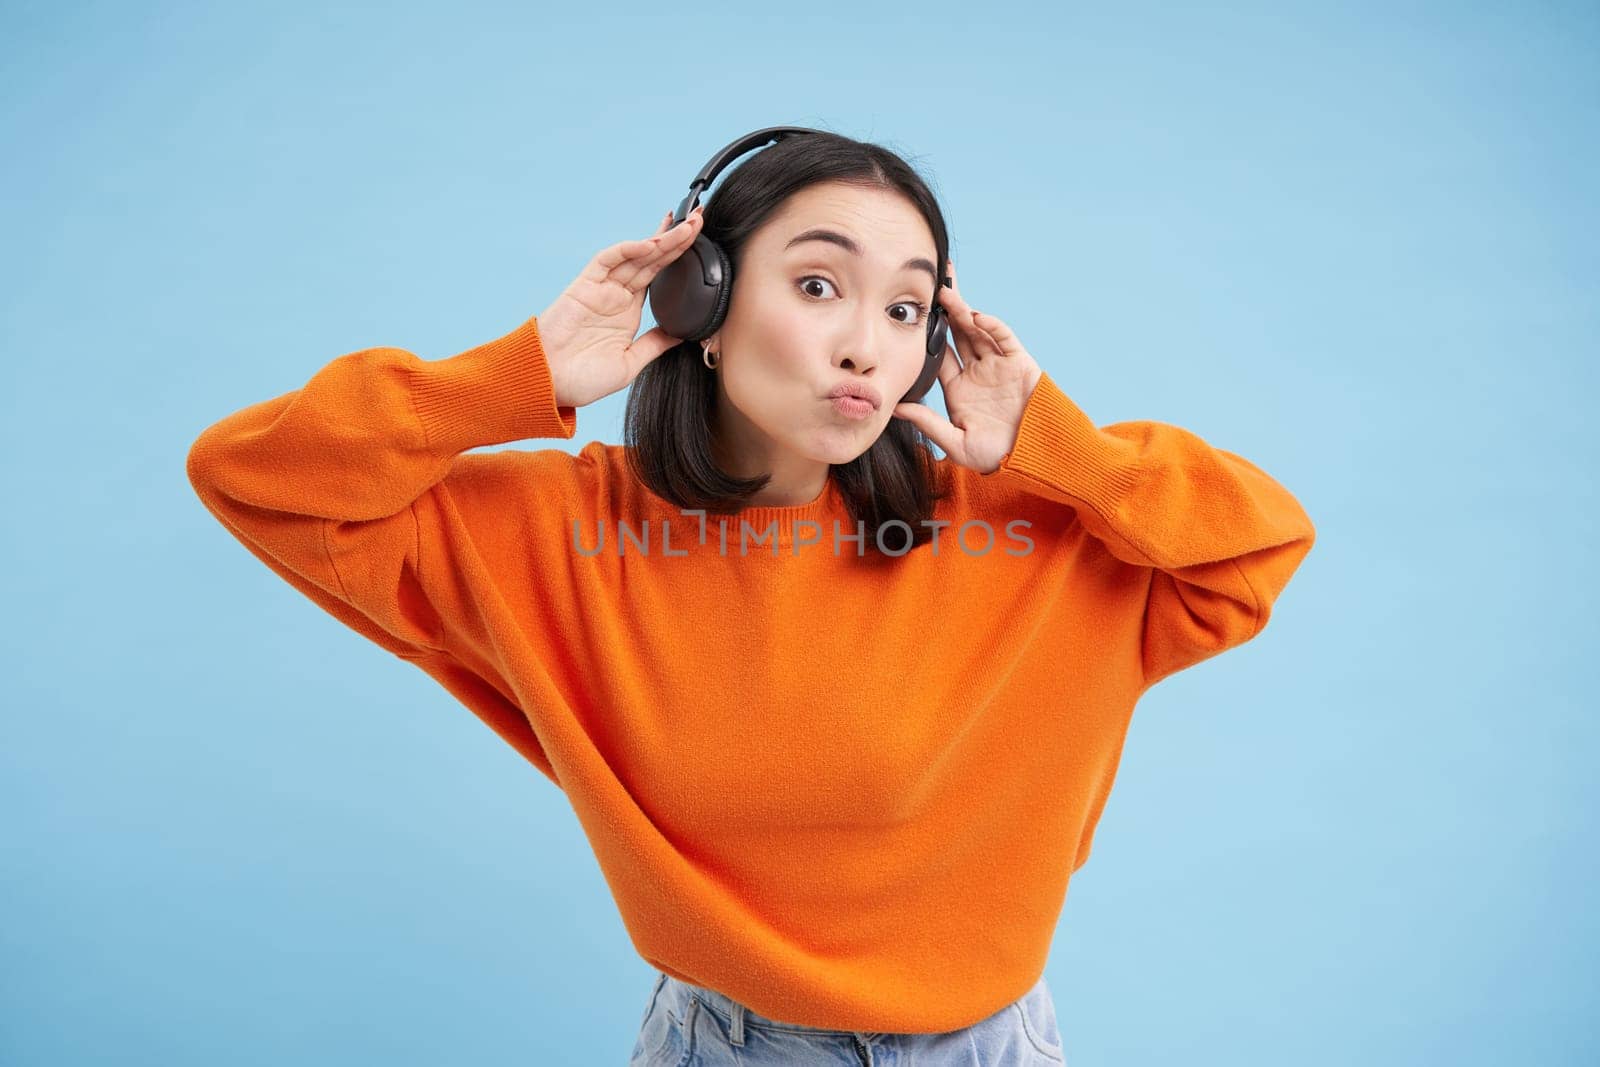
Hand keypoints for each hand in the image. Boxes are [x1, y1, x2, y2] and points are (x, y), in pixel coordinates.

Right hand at [536, 206, 705, 408]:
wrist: (548, 384)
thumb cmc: (582, 380)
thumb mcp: (630, 364)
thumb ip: (654, 345)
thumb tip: (681, 334)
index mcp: (629, 313)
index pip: (659, 276)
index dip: (678, 256)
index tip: (699, 241)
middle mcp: (617, 296)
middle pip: (652, 260)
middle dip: (676, 240)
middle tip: (699, 220)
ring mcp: (601, 288)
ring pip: (635, 256)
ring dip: (660, 240)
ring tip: (686, 227)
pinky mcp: (583, 285)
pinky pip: (607, 260)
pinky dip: (627, 250)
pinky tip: (649, 244)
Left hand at [891, 261, 1044, 473]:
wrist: (1034, 459)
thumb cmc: (995, 457)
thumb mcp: (956, 442)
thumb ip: (928, 423)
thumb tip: (896, 408)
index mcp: (959, 389)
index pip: (939, 355)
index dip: (927, 336)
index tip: (912, 317)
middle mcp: (978, 372)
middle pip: (958, 334)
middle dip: (946, 310)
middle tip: (930, 286)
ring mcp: (999, 365)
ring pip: (978, 331)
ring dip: (963, 311)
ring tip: (947, 292)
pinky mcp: (1020, 362)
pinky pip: (1004, 338)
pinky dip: (992, 325)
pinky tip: (976, 317)